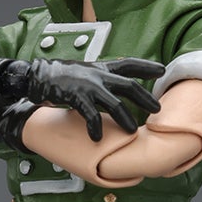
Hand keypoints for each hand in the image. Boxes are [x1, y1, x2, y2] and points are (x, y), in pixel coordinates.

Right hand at [29, 58, 164, 138]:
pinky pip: (91, 115)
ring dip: (125, 118)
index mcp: (102, 68)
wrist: (39, 76)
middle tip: (156, 109)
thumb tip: (119, 87)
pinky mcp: (76, 97)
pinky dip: (95, 127)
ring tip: (131, 131)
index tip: (161, 71)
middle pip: (129, 86)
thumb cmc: (64, 76)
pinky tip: (97, 137)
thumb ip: (104, 78)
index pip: (128, 64)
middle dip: (144, 98)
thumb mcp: (87, 71)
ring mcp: (88, 86)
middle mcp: (99, 75)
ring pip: (114, 104)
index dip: (146, 67)